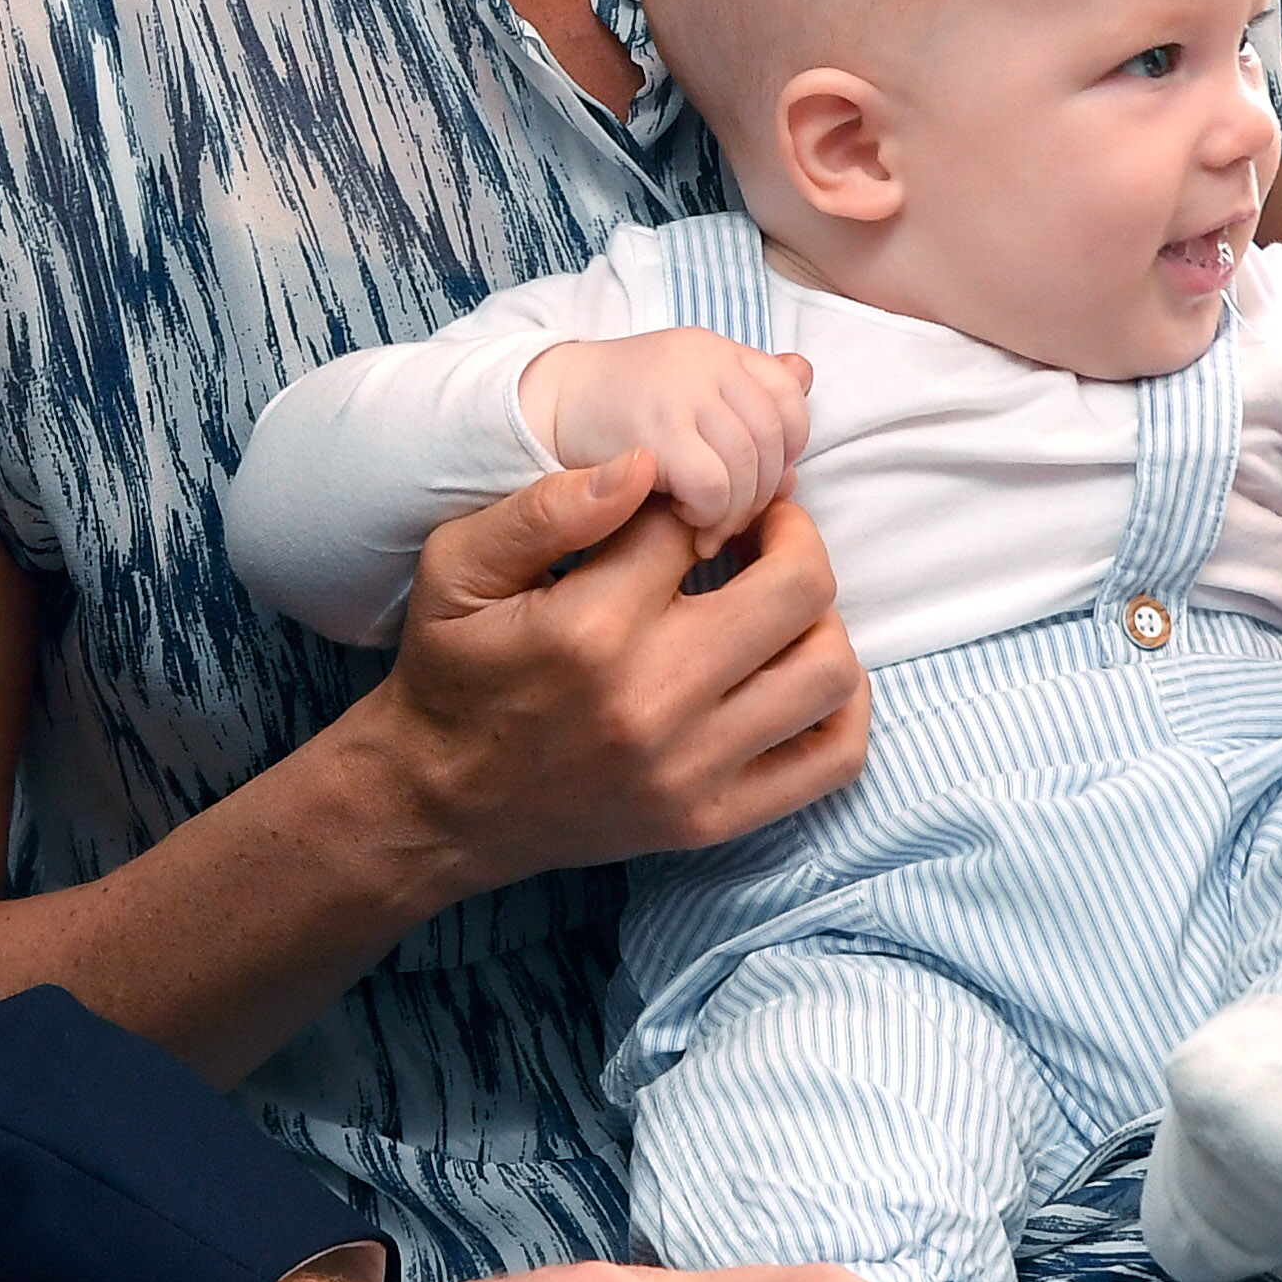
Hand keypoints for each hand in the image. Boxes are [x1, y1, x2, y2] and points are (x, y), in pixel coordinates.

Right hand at [360, 462, 867, 895]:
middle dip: (790, 535)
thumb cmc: (451, 672)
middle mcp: (654, 698)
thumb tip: (646, 463)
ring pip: (828, 669)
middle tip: (760, 527)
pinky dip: (844, 708)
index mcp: (592, 626)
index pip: (696, 522)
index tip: (686, 501)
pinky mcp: (711, 818)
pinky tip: (802, 669)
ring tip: (777, 599)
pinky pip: (831, 761)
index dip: (697, 495)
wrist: (437, 802)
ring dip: (820, 618)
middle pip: (798, 587)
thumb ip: (545, 507)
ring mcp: (691, 767)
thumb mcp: (457, 568)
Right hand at [519, 330, 815, 542]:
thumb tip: (803, 421)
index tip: (760, 479)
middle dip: (763, 490)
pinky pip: (712, 484)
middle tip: (734, 520)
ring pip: (747, 465)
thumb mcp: (686, 389)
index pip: (788, 394)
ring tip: (708, 529)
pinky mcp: (653, 431)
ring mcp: (679, 392)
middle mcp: (705, 361)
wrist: (541, 404)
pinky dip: (709, 514)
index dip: (788, 446)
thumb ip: (743, 398)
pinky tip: (685, 521)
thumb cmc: (618, 410)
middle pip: (772, 436)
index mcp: (717, 349)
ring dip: (735, 511)